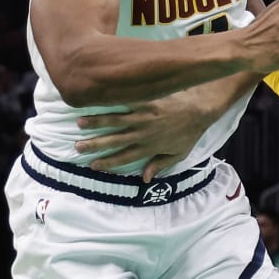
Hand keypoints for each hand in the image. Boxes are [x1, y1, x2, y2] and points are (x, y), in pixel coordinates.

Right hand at [75, 85, 215, 180]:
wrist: (200, 109)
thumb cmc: (189, 132)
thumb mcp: (178, 154)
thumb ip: (160, 165)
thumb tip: (145, 179)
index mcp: (149, 147)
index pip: (124, 157)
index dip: (107, 162)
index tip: (92, 165)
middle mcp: (143, 133)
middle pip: (115, 141)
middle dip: (95, 145)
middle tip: (77, 147)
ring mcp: (144, 116)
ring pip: (116, 120)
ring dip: (97, 122)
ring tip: (79, 123)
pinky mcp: (146, 100)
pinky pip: (126, 101)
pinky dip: (112, 101)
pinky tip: (98, 99)